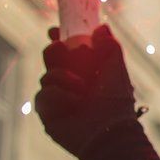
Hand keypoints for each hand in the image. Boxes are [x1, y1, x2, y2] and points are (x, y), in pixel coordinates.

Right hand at [35, 25, 159, 159]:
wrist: (108, 131)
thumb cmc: (116, 102)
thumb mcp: (116, 70)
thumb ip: (110, 47)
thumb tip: (102, 28)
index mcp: (86, 72)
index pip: (67, 51)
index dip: (59, 39)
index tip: (54, 30)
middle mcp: (70, 84)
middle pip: (51, 59)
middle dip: (55, 52)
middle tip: (63, 51)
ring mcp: (58, 98)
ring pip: (46, 76)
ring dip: (64, 79)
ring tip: (81, 91)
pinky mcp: (48, 113)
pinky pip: (43, 95)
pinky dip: (59, 98)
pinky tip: (72, 106)